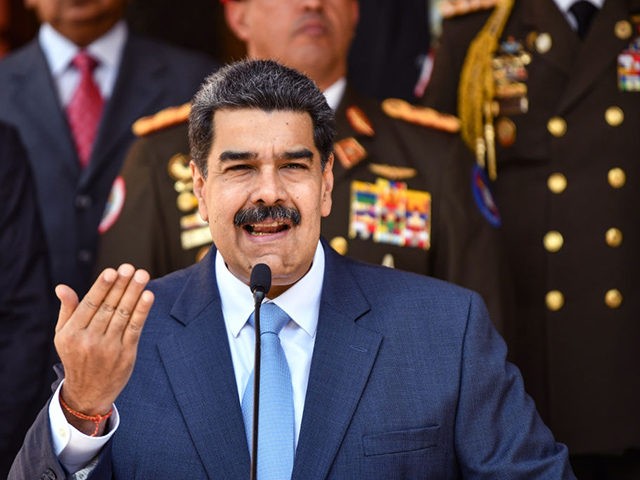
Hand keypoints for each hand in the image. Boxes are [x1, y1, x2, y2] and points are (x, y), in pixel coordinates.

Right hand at [54, 264, 154, 434]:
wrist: (88, 393)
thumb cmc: (76, 356)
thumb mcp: (63, 336)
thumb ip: (67, 310)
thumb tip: (62, 287)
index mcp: (72, 333)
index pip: (90, 305)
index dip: (101, 287)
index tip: (112, 271)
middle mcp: (90, 340)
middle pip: (109, 307)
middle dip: (121, 286)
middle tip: (130, 268)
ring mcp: (109, 348)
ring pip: (124, 315)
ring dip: (134, 293)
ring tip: (143, 275)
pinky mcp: (126, 354)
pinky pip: (135, 328)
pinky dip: (142, 312)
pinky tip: (148, 296)